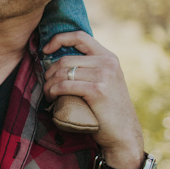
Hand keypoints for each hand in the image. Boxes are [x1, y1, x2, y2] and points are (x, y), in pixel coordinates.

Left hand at [43, 31, 144, 168]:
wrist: (123, 132)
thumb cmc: (107, 109)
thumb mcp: (104, 81)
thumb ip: (89, 68)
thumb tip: (59, 60)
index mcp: (108, 57)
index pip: (80, 36)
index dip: (58, 39)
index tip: (46, 50)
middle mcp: (108, 62)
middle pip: (65, 59)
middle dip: (49, 73)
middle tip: (46, 85)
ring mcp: (104, 75)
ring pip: (62, 73)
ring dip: (49, 84)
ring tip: (49, 94)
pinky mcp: (97, 90)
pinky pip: (64, 86)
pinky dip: (53, 92)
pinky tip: (52, 99)